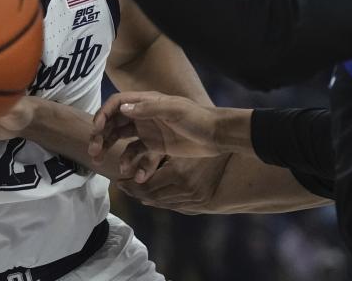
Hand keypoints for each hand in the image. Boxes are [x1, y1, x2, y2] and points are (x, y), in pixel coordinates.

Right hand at [89, 92, 224, 164]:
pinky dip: (132, 163)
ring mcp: (148, 131)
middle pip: (114, 122)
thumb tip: (123, 108)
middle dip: (101, 135)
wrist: (216, 136)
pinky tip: (135, 175)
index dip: (103, 114)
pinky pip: (136, 154)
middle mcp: (143, 114)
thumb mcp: (174, 111)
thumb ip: (149, 109)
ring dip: (111, 149)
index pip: (117, 103)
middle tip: (93, 152)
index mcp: (147, 101)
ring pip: (121, 139)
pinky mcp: (155, 146)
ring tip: (104, 163)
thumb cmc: (197, 119)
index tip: (96, 129)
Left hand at [117, 154, 231, 214]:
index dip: (130, 185)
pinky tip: (149, 197)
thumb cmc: (208, 150)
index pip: (146, 185)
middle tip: (121, 186)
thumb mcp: (184, 145)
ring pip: (159, 203)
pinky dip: (156, 202)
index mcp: (179, 174)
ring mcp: (190, 201)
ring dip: (143, 198)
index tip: (118, 180)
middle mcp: (183, 191)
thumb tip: (136, 150)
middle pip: (150, 197)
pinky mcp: (194, 207)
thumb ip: (160, 148)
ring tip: (131, 191)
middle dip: (133, 193)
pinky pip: (169, 206)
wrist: (233, 168)